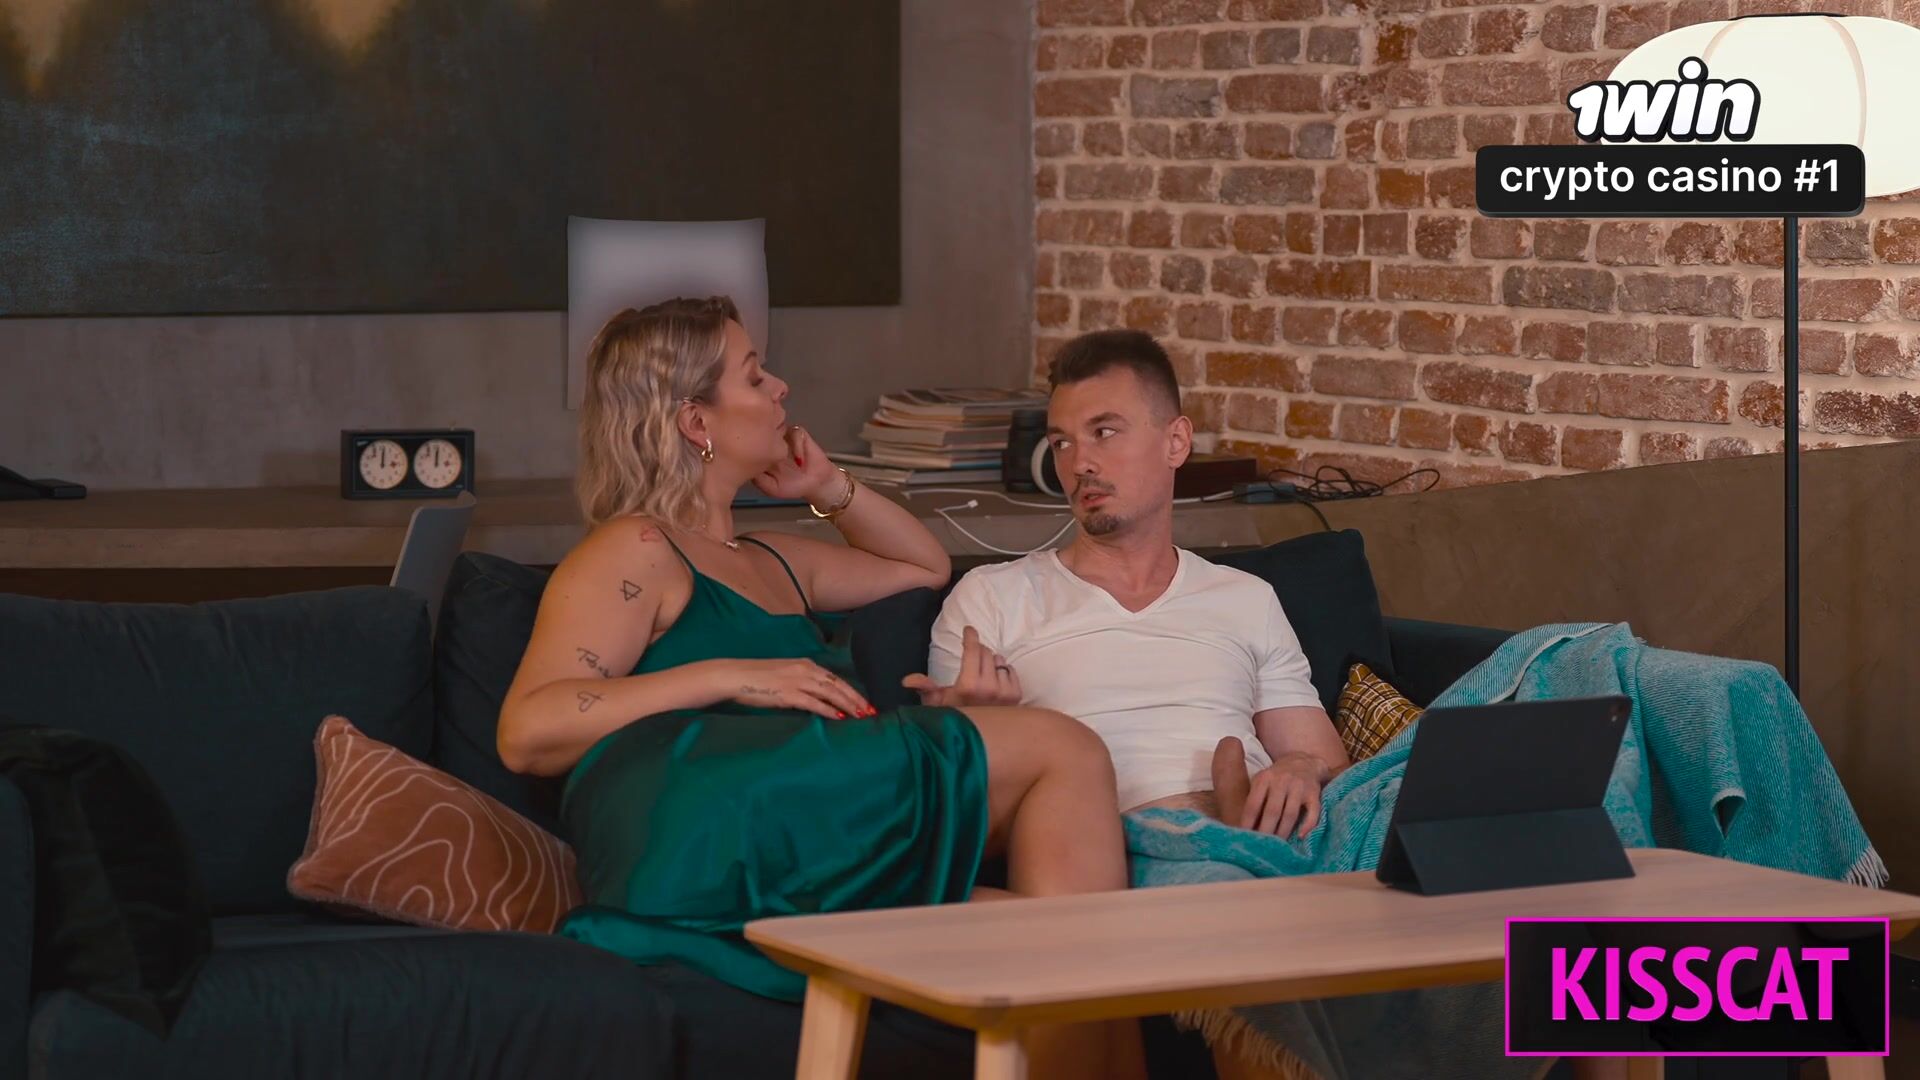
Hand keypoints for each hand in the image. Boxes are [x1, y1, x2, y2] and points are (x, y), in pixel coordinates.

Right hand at [718, 658, 874, 719]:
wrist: (735, 676)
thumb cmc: (757, 678)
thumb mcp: (784, 675)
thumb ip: (801, 683)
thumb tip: (816, 698)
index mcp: (805, 665)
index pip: (835, 679)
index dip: (852, 691)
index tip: (864, 703)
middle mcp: (805, 670)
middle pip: (837, 685)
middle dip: (856, 699)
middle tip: (871, 712)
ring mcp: (797, 681)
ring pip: (830, 693)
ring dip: (847, 705)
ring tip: (861, 716)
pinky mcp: (788, 694)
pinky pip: (813, 703)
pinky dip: (828, 710)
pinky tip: (839, 717)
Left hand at [752, 426, 841, 503]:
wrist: (816, 483)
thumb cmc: (793, 486)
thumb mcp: (771, 488)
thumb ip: (758, 479)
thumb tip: (747, 467)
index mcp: (760, 454)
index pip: (748, 444)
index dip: (749, 449)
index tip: (755, 460)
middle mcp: (770, 442)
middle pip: (760, 432)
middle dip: (762, 442)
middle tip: (768, 457)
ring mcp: (784, 437)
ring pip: (776, 428)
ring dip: (779, 442)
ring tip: (785, 459)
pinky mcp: (798, 434)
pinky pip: (794, 432)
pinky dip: (796, 446)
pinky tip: (799, 461)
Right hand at [901, 626, 1021, 707]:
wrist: (980, 738)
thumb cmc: (955, 716)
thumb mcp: (936, 704)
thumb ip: (924, 688)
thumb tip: (907, 680)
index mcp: (968, 685)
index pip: (973, 650)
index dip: (970, 636)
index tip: (968, 629)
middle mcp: (989, 686)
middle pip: (985, 651)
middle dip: (977, 651)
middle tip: (970, 661)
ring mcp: (1005, 691)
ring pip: (999, 660)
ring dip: (991, 663)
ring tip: (982, 676)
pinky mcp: (1016, 695)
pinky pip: (1010, 670)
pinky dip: (1003, 672)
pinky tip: (994, 683)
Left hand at [1238, 752, 1329, 838]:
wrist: (1305, 761)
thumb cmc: (1277, 777)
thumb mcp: (1262, 781)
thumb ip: (1255, 799)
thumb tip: (1245, 826)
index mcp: (1265, 779)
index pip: (1253, 804)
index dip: (1248, 822)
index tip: (1244, 837)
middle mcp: (1282, 781)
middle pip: (1272, 811)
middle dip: (1266, 831)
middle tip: (1262, 847)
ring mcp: (1299, 787)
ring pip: (1290, 814)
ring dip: (1283, 832)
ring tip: (1278, 846)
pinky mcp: (1314, 793)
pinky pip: (1312, 812)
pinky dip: (1308, 825)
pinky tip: (1301, 836)